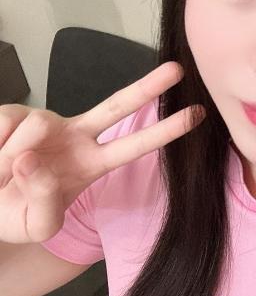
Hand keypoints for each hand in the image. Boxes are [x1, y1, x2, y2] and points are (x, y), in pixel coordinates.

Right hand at [0, 61, 204, 243]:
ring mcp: (47, 122)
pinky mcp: (15, 114)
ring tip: (4, 175)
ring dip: (13, 159)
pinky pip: (8, 125)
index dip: (165, 132)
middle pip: (116, 106)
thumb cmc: (14, 213)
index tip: (196, 115)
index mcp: (90, 164)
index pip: (133, 146)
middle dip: (147, 87)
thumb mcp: (37, 225)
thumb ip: (46, 203)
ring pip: (39, 126)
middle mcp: (76, 136)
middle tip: (178, 70)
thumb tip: (35, 160)